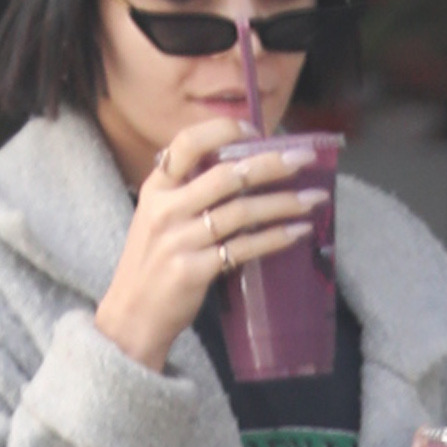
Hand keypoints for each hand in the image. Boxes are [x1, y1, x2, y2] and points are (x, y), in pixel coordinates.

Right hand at [94, 117, 328, 373]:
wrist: (132, 317)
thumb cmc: (152, 265)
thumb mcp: (157, 218)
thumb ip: (189, 193)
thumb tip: (243, 172)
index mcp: (157, 188)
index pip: (188, 143)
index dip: (222, 129)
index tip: (255, 130)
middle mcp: (167, 209)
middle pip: (227, 176)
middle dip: (271, 164)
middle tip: (305, 160)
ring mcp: (180, 240)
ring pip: (242, 212)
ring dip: (283, 204)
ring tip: (314, 200)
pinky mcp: (194, 270)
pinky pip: (244, 248)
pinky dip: (275, 238)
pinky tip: (297, 232)